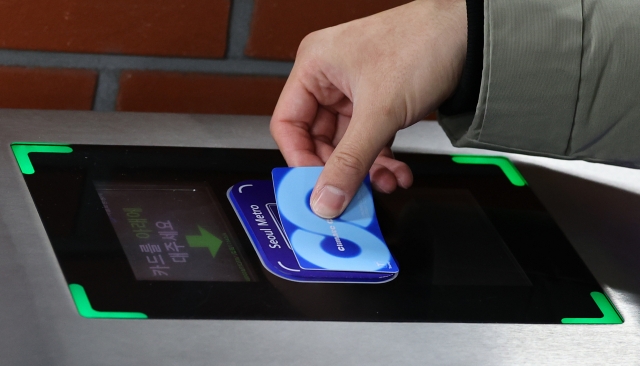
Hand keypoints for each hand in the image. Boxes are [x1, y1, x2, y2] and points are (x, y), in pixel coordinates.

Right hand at [270, 0, 466, 217]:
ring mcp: (355, 92)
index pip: (288, 124)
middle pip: (318, 140)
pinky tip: (396, 172)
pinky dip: (382, 159)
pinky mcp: (379, 102)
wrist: (470, 36)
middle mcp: (330, 78)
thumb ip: (351, 162)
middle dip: (340, 169)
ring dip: (366, 169)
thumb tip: (326, 198)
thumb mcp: (379, 112)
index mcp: (314, 66)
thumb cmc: (422, 43)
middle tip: (350, 193)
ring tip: (383, 183)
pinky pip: (370, 141)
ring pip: (348, 145)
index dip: (299, 160)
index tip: (315, 188)